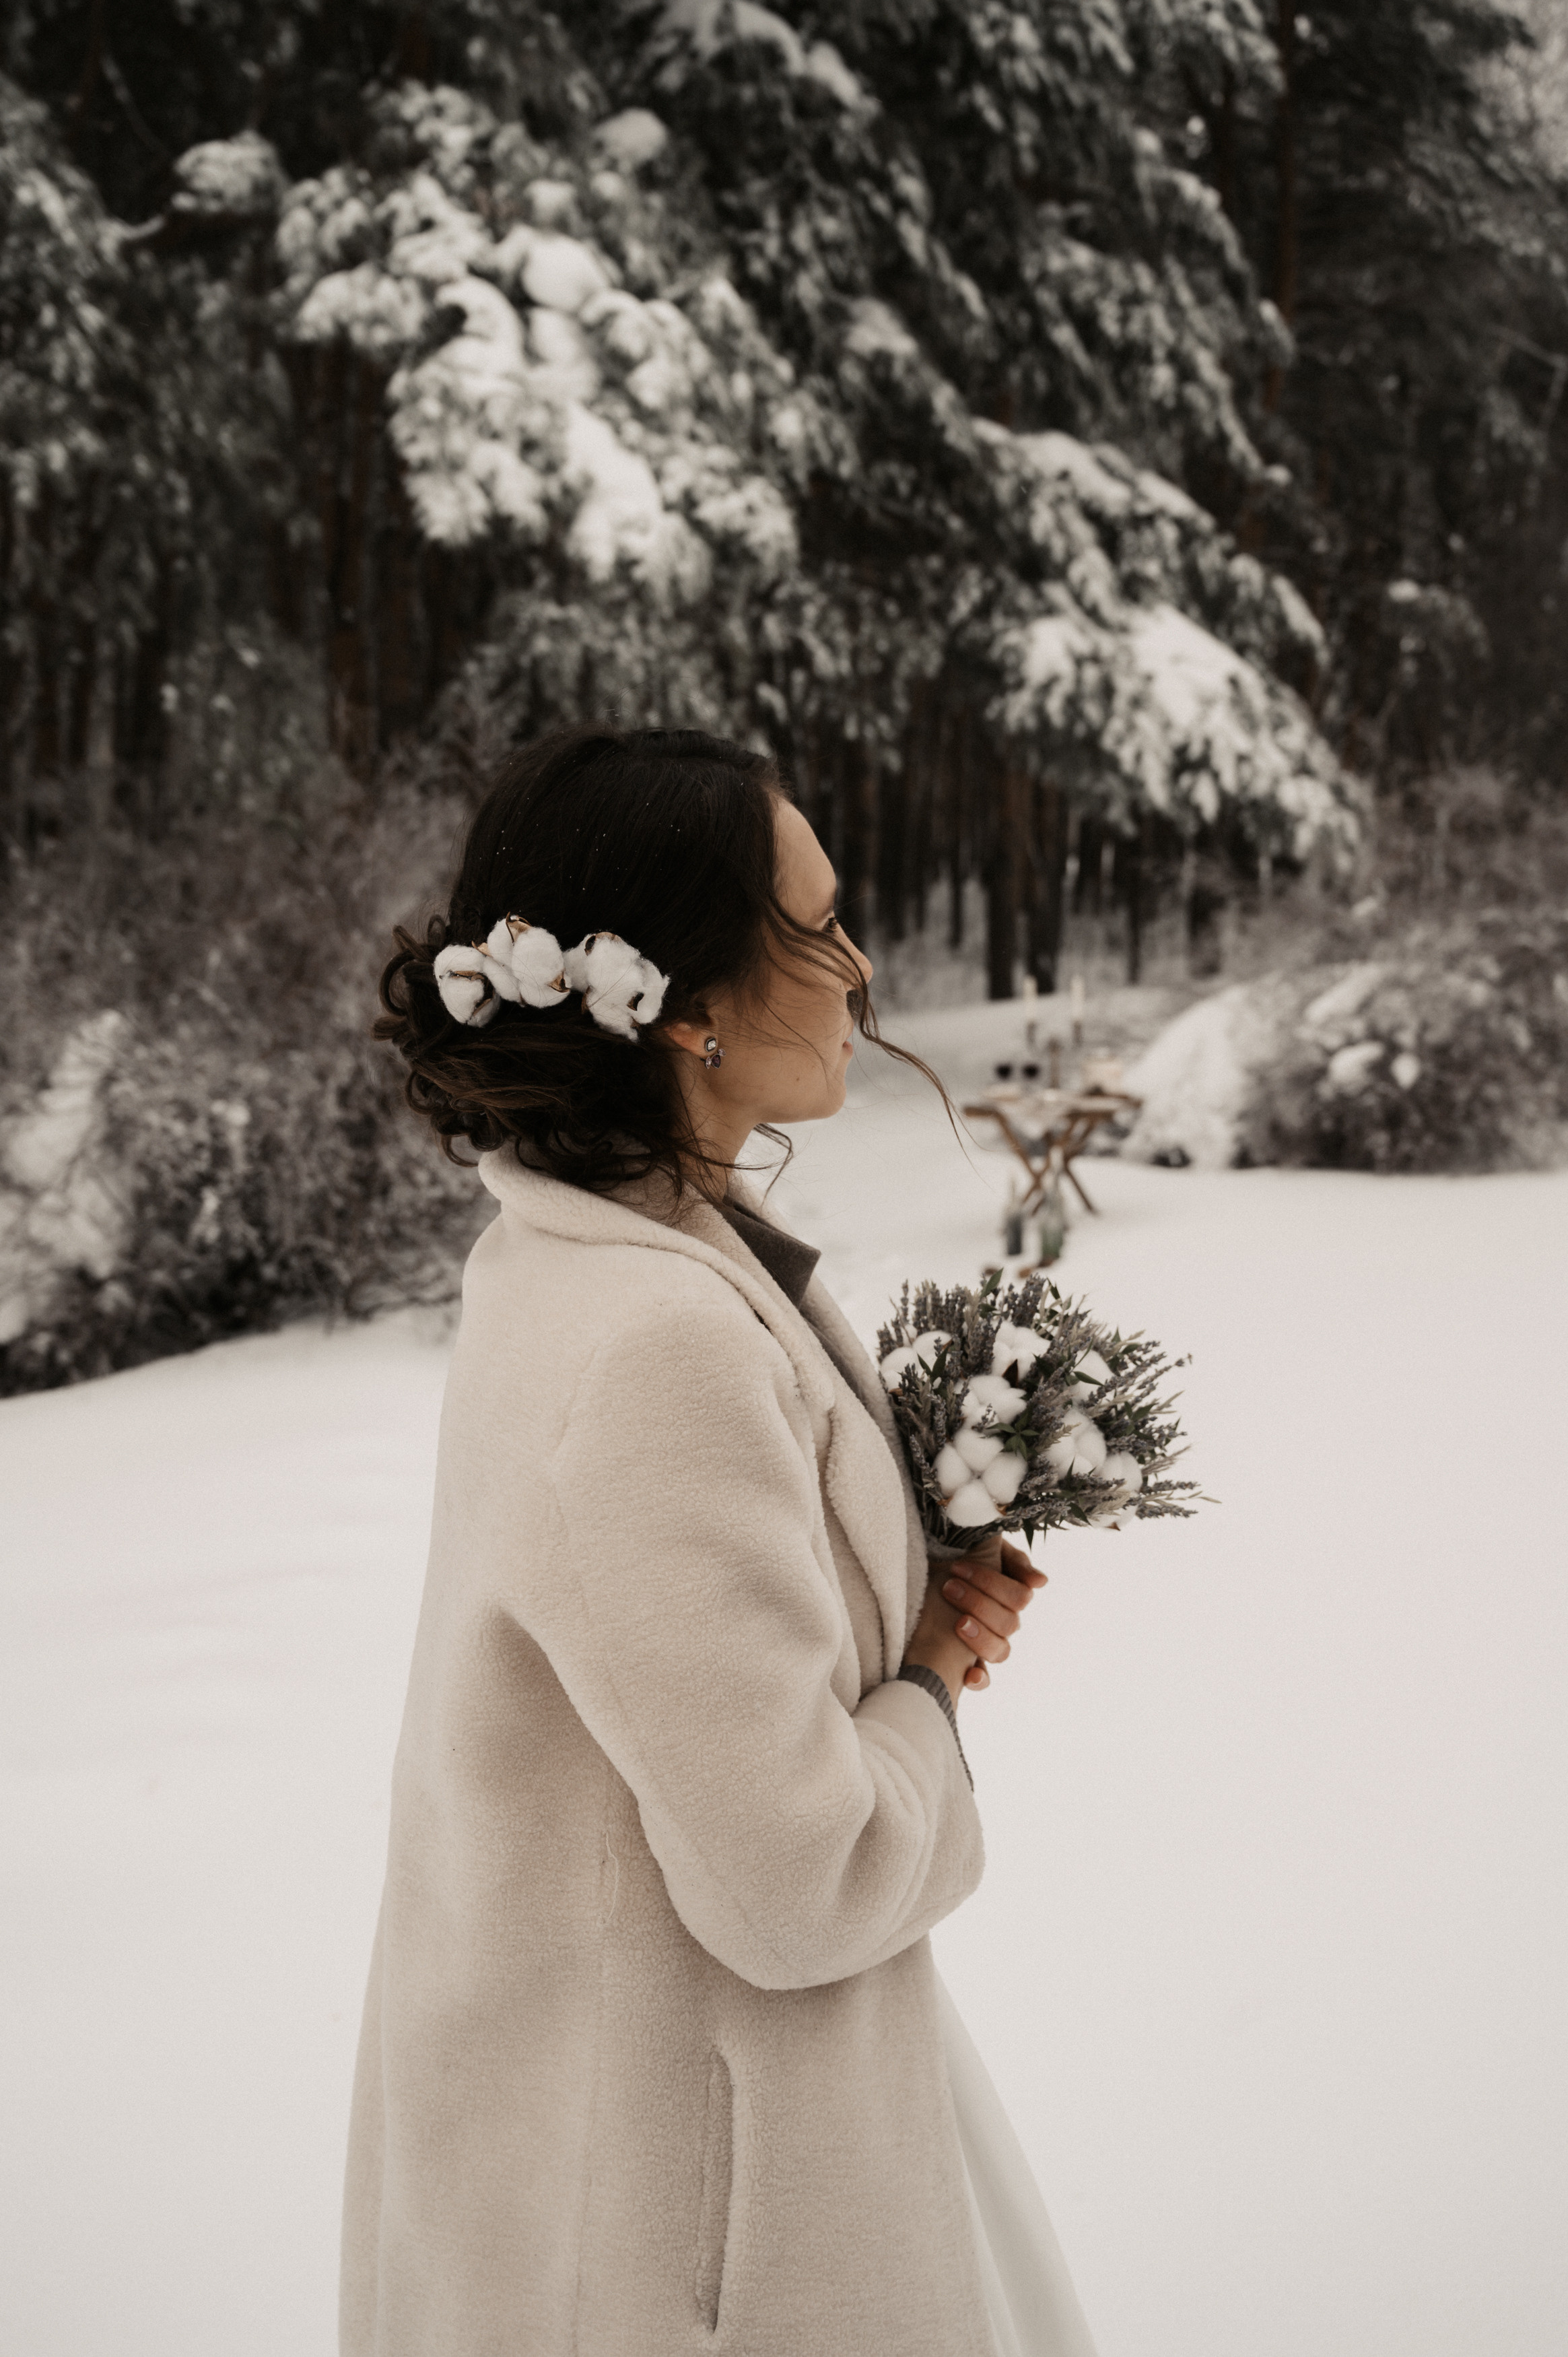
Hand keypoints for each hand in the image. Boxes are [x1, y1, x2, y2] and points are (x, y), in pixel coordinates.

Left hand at [902, 1533, 1046, 1706]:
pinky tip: (969, 1675)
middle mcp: (1002, 1622)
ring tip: (957, 1623)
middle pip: (1009, 1623)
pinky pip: (982, 1679)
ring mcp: (987, 1643)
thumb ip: (1013, 1560)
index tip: (956, 1569)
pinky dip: (979, 1679)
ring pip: (1001, 1651)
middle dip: (978, 1603)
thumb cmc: (954, 1562)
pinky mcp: (968, 1662)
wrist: (925, 1574)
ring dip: (981, 1638)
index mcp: (1009, 1597)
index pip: (1018, 1596)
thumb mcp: (983, 1551)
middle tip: (948, 1588)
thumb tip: (1040, 1583)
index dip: (990, 1583)